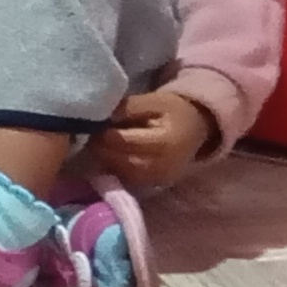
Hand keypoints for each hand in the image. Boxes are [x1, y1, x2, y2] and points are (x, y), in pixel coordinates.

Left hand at [91, 88, 217, 194]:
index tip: (92, 124)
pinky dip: (114, 168)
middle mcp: (163, 165)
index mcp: (165, 142)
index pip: (124, 141)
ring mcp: (159, 179)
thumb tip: (101, 117)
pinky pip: (127, 179)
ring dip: (104, 159)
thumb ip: (127, 108)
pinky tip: (108, 155)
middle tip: (90, 135)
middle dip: (101, 147)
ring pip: (120, 172)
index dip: (103, 134)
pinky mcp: (154, 184)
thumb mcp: (152, 101)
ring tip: (97, 143)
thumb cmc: (173, 111)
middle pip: (120, 160)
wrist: (195, 129)